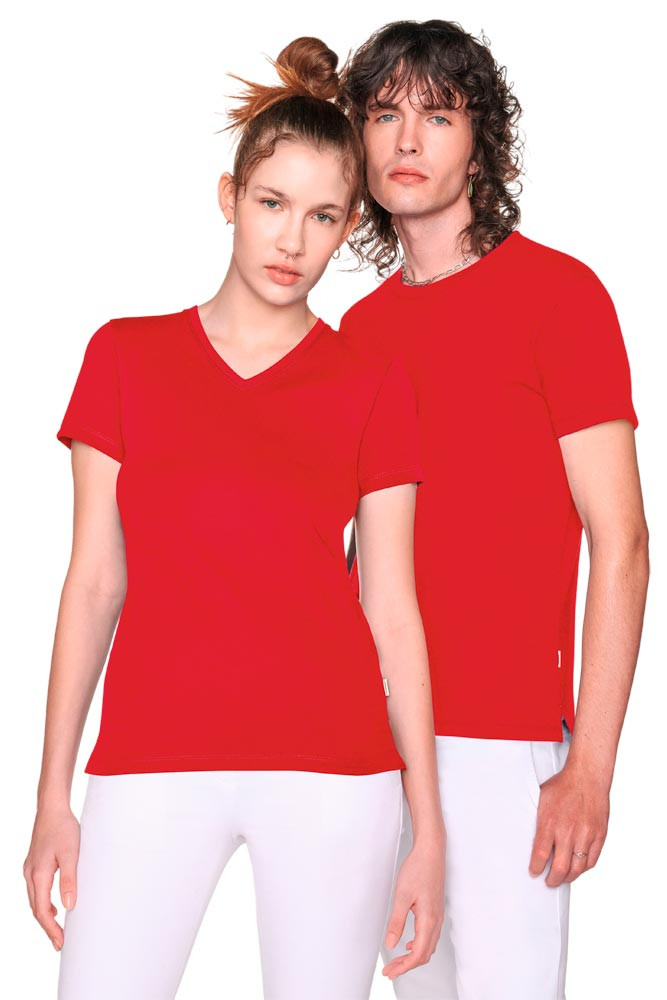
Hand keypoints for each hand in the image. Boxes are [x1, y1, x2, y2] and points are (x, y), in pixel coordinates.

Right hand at [23, 803, 80, 950]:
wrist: (52, 808)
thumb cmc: (63, 828)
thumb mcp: (71, 853)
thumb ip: (69, 879)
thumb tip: (68, 906)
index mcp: (38, 875)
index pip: (42, 911)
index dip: (50, 929)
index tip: (60, 943)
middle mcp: (30, 874)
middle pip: (36, 909)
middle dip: (47, 927)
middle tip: (60, 942)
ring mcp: (30, 868)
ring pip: (35, 900)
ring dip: (45, 915)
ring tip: (58, 928)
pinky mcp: (34, 863)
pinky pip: (36, 890)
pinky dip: (43, 902)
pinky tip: (54, 905)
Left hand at [382, 836, 444, 980]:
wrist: (431, 852)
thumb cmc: (418, 869)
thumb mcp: (402, 895)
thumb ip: (397, 921)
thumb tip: (391, 944)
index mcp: (428, 919)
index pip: (418, 954)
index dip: (404, 967)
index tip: (390, 972)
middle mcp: (436, 921)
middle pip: (424, 954)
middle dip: (407, 966)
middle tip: (390, 971)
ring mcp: (437, 916)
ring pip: (427, 946)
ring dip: (412, 957)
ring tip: (396, 961)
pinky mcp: (435, 910)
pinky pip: (429, 936)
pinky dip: (418, 946)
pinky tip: (408, 944)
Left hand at [529, 762, 609, 885]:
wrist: (587, 776)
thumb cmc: (563, 786)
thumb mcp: (541, 799)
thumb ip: (538, 820)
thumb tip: (529, 836)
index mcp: (550, 822)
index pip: (540, 854)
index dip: (536, 868)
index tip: (534, 872)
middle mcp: (568, 831)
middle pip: (559, 867)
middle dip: (552, 879)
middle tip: (548, 881)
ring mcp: (586, 834)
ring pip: (577, 868)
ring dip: (568, 877)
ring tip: (562, 878)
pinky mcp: (599, 835)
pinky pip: (591, 861)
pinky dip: (583, 869)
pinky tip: (577, 869)